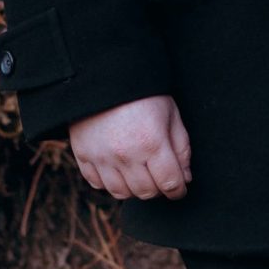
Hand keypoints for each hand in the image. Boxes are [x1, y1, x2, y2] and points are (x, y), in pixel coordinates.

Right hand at [68, 94, 192, 200]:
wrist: (107, 75)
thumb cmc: (145, 94)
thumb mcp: (171, 113)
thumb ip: (181, 147)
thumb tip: (185, 178)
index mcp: (152, 142)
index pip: (169, 182)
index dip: (178, 190)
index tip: (180, 189)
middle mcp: (126, 155)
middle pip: (146, 192)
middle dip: (158, 189)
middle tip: (160, 177)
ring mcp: (102, 157)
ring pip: (121, 193)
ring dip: (134, 189)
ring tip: (140, 174)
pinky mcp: (83, 156)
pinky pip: (97, 184)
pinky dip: (110, 183)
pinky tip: (118, 170)